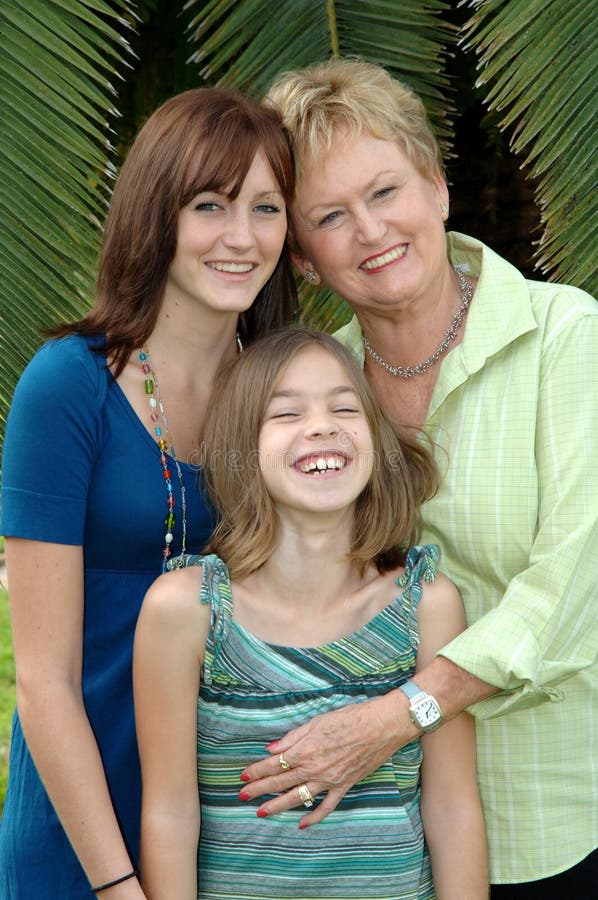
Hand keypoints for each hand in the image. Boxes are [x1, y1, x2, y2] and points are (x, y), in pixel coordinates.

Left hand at [238, 694, 413, 824]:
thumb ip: (293, 737)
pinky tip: (302, 824)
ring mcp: (330, 780)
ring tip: (261, 812)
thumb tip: (271, 748)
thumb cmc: (351, 717)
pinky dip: (314, 817)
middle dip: (259, 789)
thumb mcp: (318, 721)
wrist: (382, 726)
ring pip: (298, 797)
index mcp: (306, 749)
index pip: (274, 763)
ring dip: (278, 805)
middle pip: (281, 781)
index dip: (257, 770)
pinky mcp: (344, 786)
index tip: (243, 775)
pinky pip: (326, 806)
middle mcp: (314, 768)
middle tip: (242, 796)